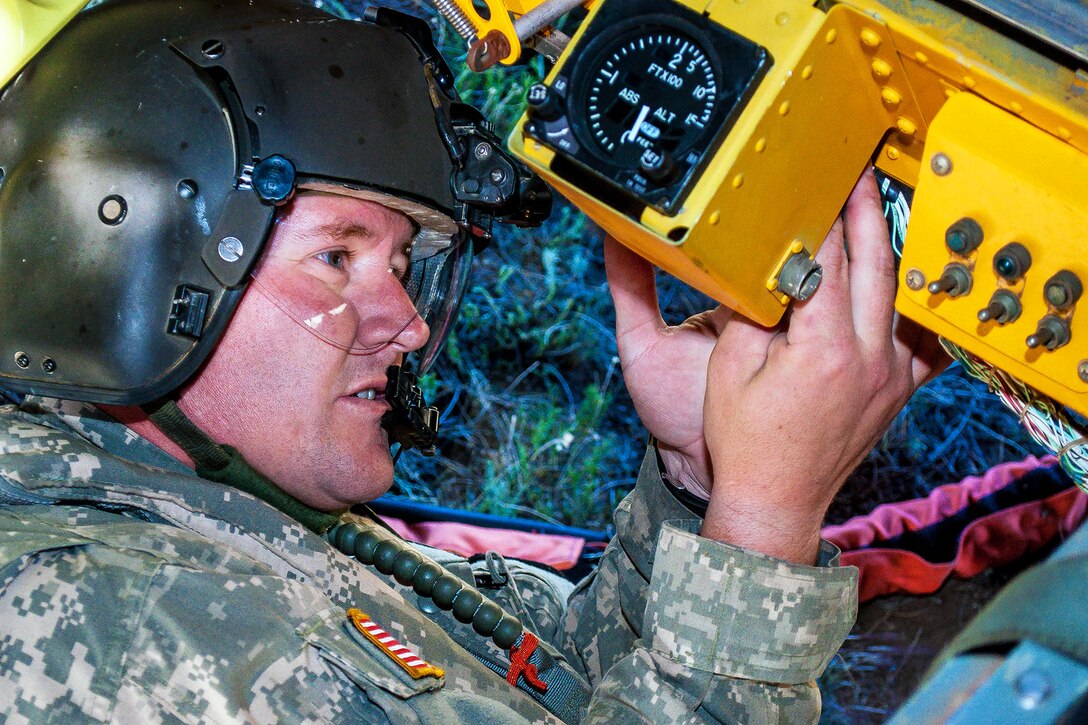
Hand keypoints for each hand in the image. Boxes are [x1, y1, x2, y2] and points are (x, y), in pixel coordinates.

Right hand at [606, 168, 947, 562]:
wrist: (774, 499)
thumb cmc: (746, 442)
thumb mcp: (731, 368)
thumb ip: (754, 311)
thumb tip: (768, 267)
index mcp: (824, 349)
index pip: (830, 261)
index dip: (825, 217)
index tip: (820, 184)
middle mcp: (868, 359)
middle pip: (877, 266)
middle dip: (867, 215)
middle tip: (860, 178)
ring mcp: (890, 376)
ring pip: (902, 296)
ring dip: (890, 252)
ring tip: (880, 217)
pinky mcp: (897, 391)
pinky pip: (921, 340)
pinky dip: (914, 307)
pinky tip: (910, 286)